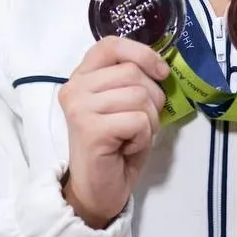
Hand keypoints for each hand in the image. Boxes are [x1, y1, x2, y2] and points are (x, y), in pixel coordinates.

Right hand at [58, 37, 169, 228]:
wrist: (98, 191)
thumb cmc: (116, 148)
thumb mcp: (125, 106)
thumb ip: (134, 82)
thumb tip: (162, 67)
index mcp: (82, 77)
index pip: (111, 44)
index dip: (143, 54)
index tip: (161, 73)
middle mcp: (74, 88)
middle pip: (133, 72)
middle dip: (152, 99)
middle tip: (140, 124)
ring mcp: (79, 108)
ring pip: (139, 96)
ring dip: (149, 121)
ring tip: (132, 138)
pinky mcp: (90, 129)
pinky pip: (139, 120)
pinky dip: (143, 137)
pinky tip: (126, 148)